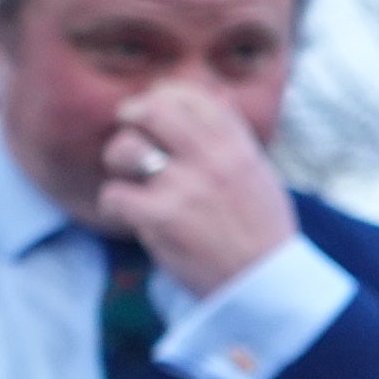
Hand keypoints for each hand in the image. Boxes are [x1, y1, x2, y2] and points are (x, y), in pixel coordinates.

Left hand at [93, 79, 297, 297]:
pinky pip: (115, 195)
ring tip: (130, 177)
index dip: (165, 94)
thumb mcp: (260, 173)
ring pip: (125, 149)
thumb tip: (213, 97)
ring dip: (118, 161)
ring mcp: (184, 188)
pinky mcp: (160, 218)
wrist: (264, 284)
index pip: (193, 97)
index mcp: (237, 147)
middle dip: (132, 115)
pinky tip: (128, 213)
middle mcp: (211, 160)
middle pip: (153, 111)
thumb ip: (234, 137)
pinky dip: (115, 204)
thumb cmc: (261, 231)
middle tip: (127, 127)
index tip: (155, 107)